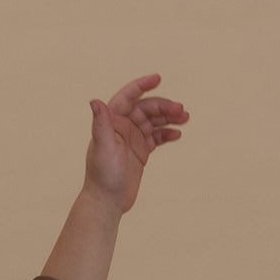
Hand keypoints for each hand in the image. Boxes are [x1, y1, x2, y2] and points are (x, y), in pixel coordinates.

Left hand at [86, 73, 189, 215]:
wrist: (107, 201)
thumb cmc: (102, 175)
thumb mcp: (103, 147)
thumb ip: (101, 123)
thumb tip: (95, 101)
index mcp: (112, 120)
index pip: (128, 96)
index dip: (142, 85)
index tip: (158, 78)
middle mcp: (122, 126)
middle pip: (146, 108)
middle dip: (163, 106)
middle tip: (181, 110)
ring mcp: (133, 138)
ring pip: (154, 121)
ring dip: (169, 118)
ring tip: (185, 118)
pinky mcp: (141, 152)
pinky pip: (157, 137)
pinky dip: (167, 134)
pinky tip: (177, 134)